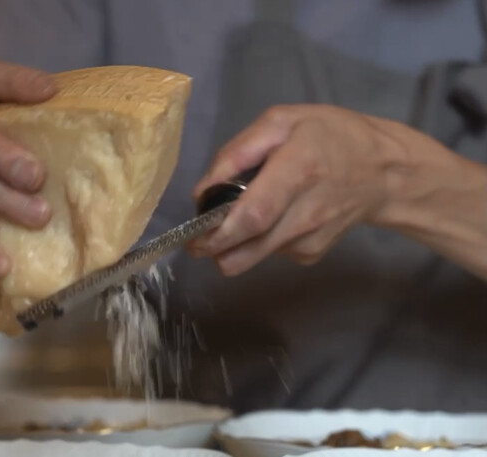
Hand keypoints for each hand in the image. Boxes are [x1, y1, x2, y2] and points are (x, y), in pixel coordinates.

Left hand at [190, 104, 409, 274]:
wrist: (385, 172)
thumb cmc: (331, 136)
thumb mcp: (283, 122)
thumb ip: (238, 152)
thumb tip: (203, 191)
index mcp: (298, 170)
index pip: (255, 214)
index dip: (220, 231)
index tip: (193, 236)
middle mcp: (306, 212)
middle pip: (250, 247)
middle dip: (214, 250)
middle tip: (196, 242)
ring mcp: (312, 238)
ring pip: (255, 257)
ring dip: (234, 246)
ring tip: (236, 220)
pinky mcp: (314, 254)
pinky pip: (271, 254)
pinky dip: (259, 242)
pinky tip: (274, 218)